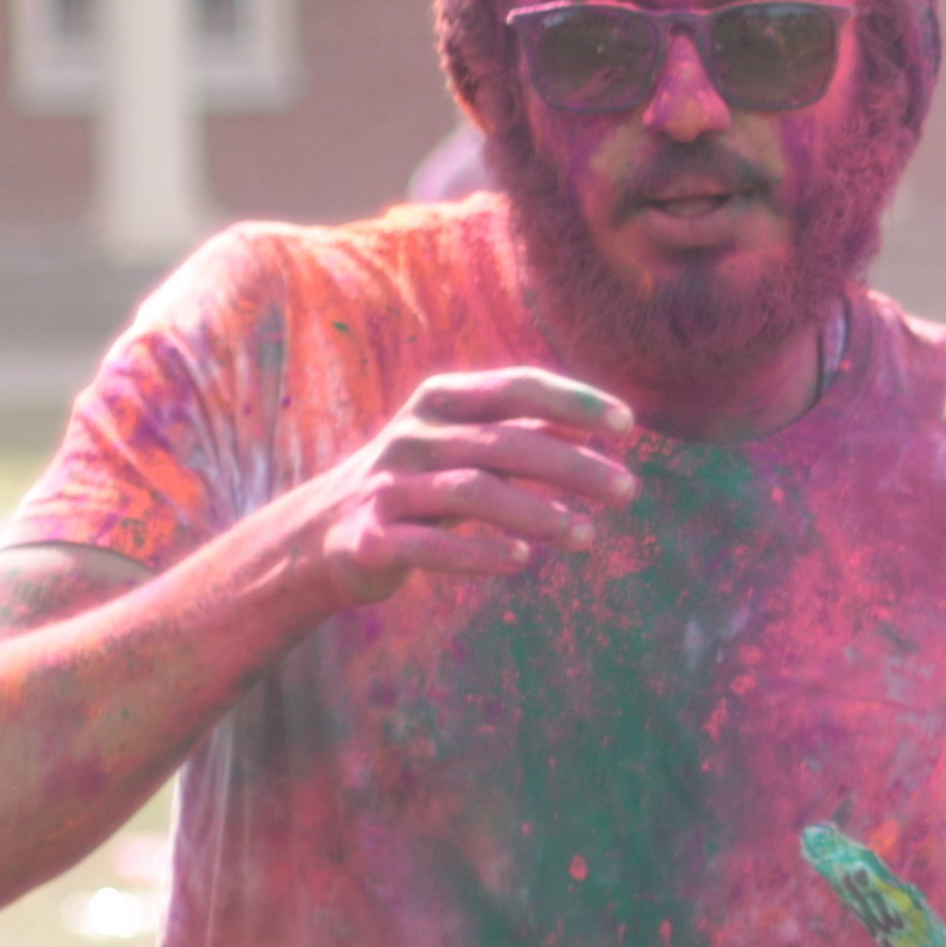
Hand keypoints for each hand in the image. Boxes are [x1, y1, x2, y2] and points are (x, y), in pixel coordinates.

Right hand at [282, 368, 633, 609]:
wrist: (316, 536)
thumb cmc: (414, 483)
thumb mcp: (464, 447)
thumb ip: (522, 432)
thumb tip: (596, 426)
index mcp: (439, 402)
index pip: (516, 387)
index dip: (574, 401)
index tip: (629, 424)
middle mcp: (412, 437)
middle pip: (504, 443)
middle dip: (572, 467)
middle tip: (628, 491)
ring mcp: (387, 487)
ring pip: (472, 492)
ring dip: (537, 514)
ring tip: (588, 536)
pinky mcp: (369, 537)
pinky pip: (428, 545)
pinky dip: (478, 552)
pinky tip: (522, 560)